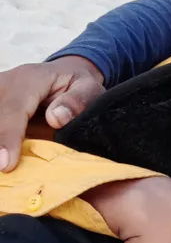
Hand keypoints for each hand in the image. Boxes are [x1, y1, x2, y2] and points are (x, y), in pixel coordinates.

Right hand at [0, 56, 104, 170]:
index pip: (13, 110)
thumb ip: (77, 101)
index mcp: (29, 80)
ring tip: (5, 166)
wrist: (63, 73)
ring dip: (0, 142)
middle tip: (4, 170)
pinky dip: (1, 140)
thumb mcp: (89, 88)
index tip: (6, 164)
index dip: (8, 137)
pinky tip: (6, 155)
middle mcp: (5, 84)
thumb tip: (56, 119)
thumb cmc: (77, 84)